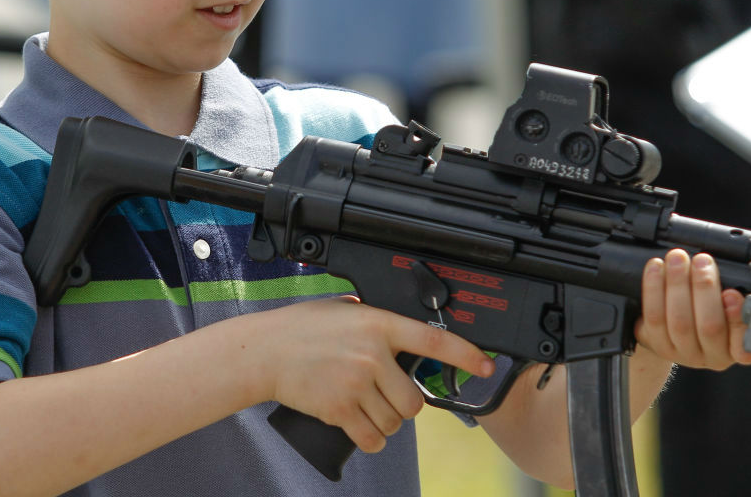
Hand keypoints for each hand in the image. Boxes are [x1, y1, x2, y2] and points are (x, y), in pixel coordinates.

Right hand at [261, 296, 494, 452]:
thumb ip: (374, 321)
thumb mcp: (344, 310)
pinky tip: (361, 428)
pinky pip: (372, 438)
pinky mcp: (339, 409)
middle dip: (405, 406)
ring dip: (386, 423)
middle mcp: (372, 355)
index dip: (465, 354)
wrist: (264, 352)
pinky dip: (371, 440)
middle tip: (387, 396)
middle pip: (414, 401)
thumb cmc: (301, 328)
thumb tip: (401, 331)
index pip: (433, 340)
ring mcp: (357, 383)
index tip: (486, 365)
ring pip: (395, 422)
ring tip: (366, 408)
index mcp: (378, 324)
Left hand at [634, 248, 750, 369]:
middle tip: (702, 261)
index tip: (731, 293)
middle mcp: (712, 356)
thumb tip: (737, 277)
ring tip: (678, 259)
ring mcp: (683, 353)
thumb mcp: (732, 304)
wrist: (675, 327)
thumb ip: (738, 295)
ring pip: (680, 321)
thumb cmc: (712, 309)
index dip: (738, 319)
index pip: (745, 347)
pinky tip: (656, 268)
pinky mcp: (658, 344)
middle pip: (709, 327)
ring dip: (677, 283)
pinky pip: (654, 317)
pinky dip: (654, 288)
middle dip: (705, 288)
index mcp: (739, 350)